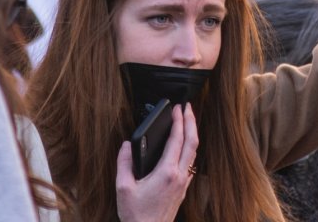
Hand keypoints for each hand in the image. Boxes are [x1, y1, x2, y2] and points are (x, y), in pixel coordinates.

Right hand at [116, 104, 198, 221]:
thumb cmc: (136, 216)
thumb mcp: (123, 188)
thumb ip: (124, 163)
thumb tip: (125, 146)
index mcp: (166, 172)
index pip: (177, 139)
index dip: (178, 120)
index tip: (176, 108)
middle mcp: (179, 176)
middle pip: (192, 142)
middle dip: (191, 121)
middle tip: (187, 107)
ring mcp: (183, 183)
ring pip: (193, 152)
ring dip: (192, 134)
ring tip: (187, 122)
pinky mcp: (183, 189)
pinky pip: (190, 163)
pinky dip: (189, 149)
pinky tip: (183, 147)